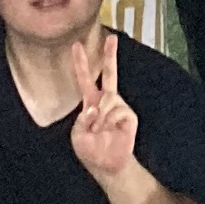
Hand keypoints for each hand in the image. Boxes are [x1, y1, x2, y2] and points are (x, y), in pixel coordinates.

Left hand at [68, 24, 140, 179]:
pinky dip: (108, 123)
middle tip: (111, 38)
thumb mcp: (77, 134)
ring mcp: (119, 107)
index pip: (85, 79)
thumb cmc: (91, 151)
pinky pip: (116, 111)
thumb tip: (95, 107)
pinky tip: (110, 132)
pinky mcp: (128, 115)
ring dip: (99, 118)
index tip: (76, 46)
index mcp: (91, 103)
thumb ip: (83, 118)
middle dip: (110, 55)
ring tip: (99, 132)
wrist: (107, 165)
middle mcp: (106, 101)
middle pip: (109, 73)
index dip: (81, 63)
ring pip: (107, 99)